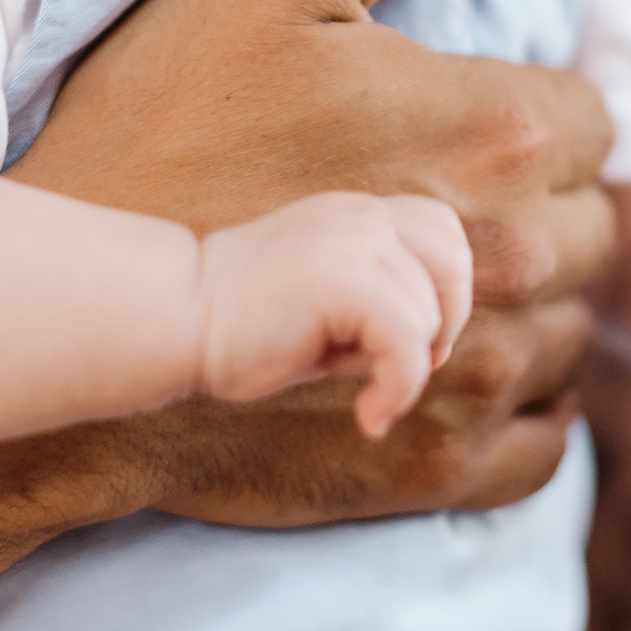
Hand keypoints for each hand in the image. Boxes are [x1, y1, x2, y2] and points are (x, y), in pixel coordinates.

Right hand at [6, 0, 615, 520]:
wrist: (74, 302)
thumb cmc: (162, 123)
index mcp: (497, 134)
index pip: (595, 121)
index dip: (533, 111)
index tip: (463, 122)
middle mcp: (515, 260)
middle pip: (594, 228)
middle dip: (540, 206)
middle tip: (446, 198)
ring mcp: (478, 373)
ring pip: (574, 333)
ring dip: (531, 307)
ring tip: (439, 283)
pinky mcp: (435, 463)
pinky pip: (541, 442)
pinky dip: (514, 407)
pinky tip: (445, 364)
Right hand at [198, 193, 472, 438]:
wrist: (176, 319)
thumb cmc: (241, 328)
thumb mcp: (325, 302)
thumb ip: (377, 303)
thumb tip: (434, 346)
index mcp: (357, 214)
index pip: (442, 230)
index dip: (445, 288)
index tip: (411, 340)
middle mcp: (361, 216)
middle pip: (454, 264)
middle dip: (443, 325)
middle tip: (397, 368)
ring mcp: (352, 240)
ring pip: (429, 314)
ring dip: (406, 368)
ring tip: (362, 393)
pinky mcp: (342, 278)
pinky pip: (408, 340)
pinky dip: (400, 388)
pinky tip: (368, 416)